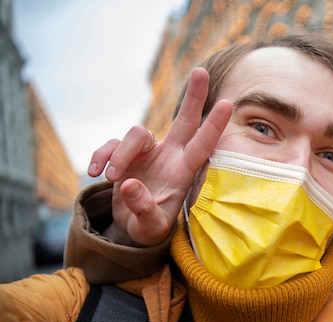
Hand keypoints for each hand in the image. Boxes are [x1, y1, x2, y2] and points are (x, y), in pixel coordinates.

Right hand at [87, 68, 231, 245]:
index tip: (229, 103)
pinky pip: (111, 145)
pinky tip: (94, 173)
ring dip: (120, 154)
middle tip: (202, 71)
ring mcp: (148, 152)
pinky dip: (101, 156)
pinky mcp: (125, 154)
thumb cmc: (149, 227)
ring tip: (110, 178)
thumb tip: (129, 185)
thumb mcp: (149, 227)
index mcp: (183, 171)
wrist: (130, 228)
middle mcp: (169, 156)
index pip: (203, 145)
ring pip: (136, 134)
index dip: (214, 125)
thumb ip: (143, 209)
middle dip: (194, 97)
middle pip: (184, 119)